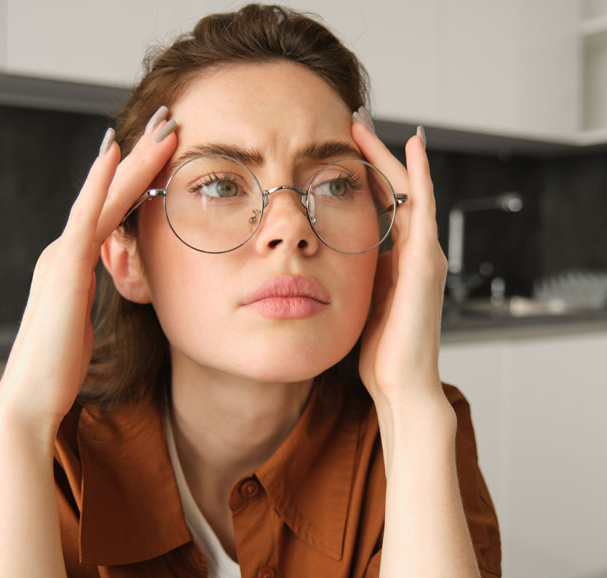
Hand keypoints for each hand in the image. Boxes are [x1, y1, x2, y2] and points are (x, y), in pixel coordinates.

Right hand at [0, 118, 176, 437]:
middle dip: (140, 156)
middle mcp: (66, 250)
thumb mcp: (85, 321)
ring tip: (161, 127)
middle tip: (169, 120)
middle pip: (109, 193)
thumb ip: (94, 296)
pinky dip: (100, 183)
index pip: (113, 210)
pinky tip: (115, 152)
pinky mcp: (64, 267)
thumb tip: (113, 289)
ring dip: (133, 159)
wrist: (33, 396)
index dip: (138, 177)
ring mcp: (63, 255)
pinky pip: (87, 217)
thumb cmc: (60, 364)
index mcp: (75, 263)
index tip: (165, 150)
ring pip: (103, 196)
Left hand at [352, 122, 447, 408]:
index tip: (339, 152)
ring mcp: (425, 254)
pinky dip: (422, 175)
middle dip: (374, 156)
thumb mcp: (360, 303)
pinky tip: (412, 147)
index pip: (382, 207)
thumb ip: (355, 278)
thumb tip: (329, 261)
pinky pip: (425, 208)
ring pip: (410, 190)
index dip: (363, 177)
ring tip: (366, 125)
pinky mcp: (427, 261)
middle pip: (396, 190)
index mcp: (396, 262)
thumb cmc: (378, 351)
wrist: (399, 383)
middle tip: (351, 123)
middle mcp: (415, 252)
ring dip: (389, 156)